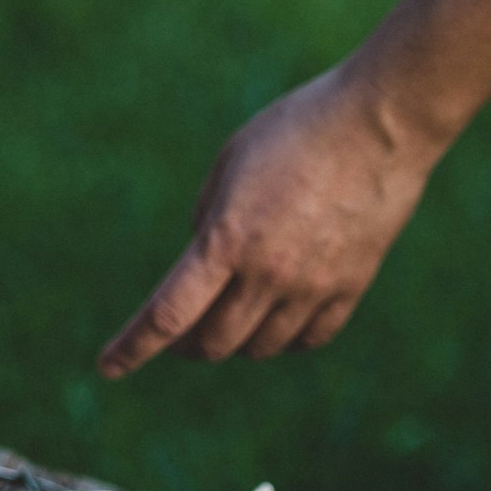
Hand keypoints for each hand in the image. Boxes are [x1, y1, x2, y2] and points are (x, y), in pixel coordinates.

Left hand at [99, 64, 443, 375]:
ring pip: (260, 348)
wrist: (383, 122)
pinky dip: (285, 338)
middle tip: (183, 333)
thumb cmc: (297, 130)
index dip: (133, 347)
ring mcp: (312, 286)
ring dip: (237, 341)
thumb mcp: (230, 165)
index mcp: (226, 241)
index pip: (168, 315)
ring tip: (233, 316)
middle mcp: (267, 274)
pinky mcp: (350, 287)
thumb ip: (207, 223)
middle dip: (188, 345)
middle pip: (213, 343)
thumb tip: (200, 269)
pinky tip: (278, 319)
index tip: (108, 367)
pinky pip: (309, 338)